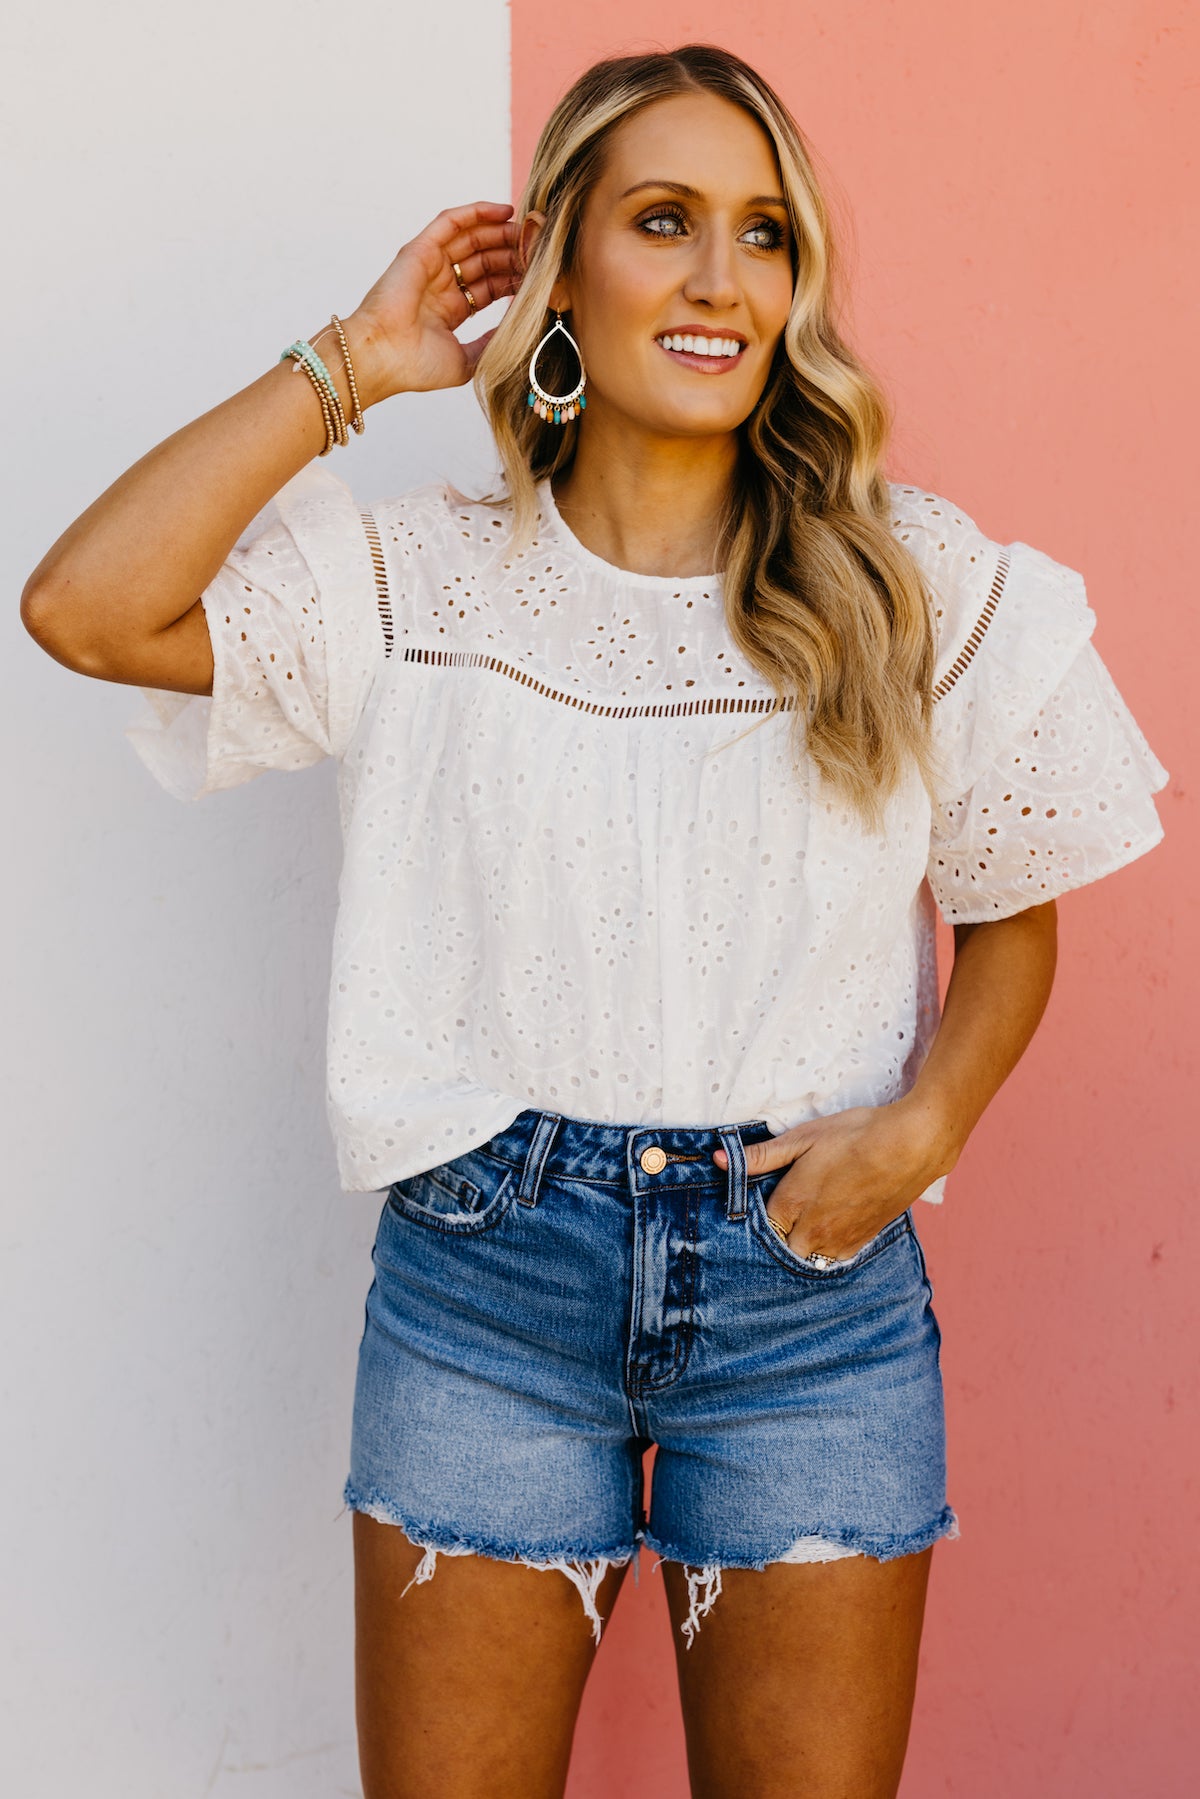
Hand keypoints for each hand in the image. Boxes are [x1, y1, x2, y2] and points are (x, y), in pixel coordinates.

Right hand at [349, 200, 523, 401]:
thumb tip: (516, 332)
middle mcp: (440, 285)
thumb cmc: (416, 366)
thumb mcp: (466, 361)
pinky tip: (504, 211)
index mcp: (449, 310)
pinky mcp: (420, 249)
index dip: (514, 279)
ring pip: (472, 239)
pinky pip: (451, 222)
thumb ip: (490, 344)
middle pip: (484, 260)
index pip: (489, 286)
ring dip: (501, 232)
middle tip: (540, 248)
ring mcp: (429, 265)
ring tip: (529, 229)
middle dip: (513, 253)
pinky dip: (477, 213)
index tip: (542, 275)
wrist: (383, 357)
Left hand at [712, 1099, 951, 1262]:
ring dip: (802, 1242)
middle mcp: (812, 1231)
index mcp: (792, 1204)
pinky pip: (834, 1256)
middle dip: (779, 1233)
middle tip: (787, 1208)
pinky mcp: (862, 1242)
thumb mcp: (805, 1137)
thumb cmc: (857, 1135)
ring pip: (807, 1255)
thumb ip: (762, 1155)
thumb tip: (719, 1160)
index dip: (758, 1212)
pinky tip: (831, 1224)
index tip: (763, 1198)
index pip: (760, 1225)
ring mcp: (839, 1240)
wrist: (912, 1146)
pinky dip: (827, 1246)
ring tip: (809, 1216)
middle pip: (781, 1246)